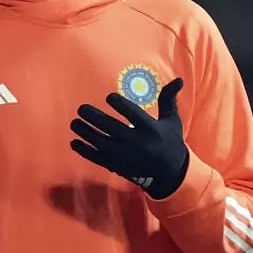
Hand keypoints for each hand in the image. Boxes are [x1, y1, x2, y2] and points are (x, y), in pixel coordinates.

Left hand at [70, 77, 188, 199]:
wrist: (171, 174)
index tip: (109, 97)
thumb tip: (178, 79)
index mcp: (150, 128)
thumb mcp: (172, 121)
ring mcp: (125, 155)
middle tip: (81, 108)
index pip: (133, 114)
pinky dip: (84, 151)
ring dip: (84, 132)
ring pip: (100, 142)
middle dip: (93, 117)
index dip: (119, 104)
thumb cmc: (169, 142)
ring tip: (74, 122)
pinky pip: (97, 158)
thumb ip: (169, 100)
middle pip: (111, 127)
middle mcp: (136, 142)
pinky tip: (74, 142)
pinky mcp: (117, 166)